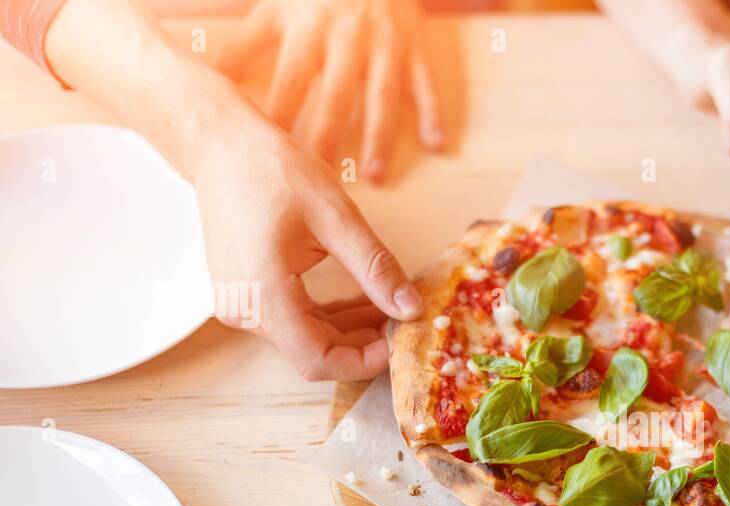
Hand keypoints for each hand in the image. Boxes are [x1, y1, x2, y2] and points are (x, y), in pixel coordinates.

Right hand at [193, 116, 423, 379]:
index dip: (363, 361)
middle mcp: (245, 311)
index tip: (399, 340)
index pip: (317, 359)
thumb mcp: (336, 218)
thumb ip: (375, 269)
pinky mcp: (245, 293)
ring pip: (305, 337)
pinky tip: (363, 297)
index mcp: (262, 296)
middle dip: (363, 342)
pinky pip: (293, 318)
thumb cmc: (272, 170)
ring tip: (390, 305)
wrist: (219, 144)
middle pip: (313, 351)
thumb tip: (412, 310)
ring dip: (349, 328)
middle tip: (404, 318)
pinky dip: (329, 314)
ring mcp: (241, 304)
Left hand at [216, 0, 441, 181]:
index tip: (268, 154)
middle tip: (318, 179)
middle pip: (336, 96)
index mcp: (308, 26)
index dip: (280, 116)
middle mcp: (347, 37)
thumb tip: (208, 79)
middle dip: (327, 138)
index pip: (290, 80)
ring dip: (380, 138)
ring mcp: (384, 43)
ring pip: (382, 96)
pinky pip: (424, 84)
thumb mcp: (276, 6)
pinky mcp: (414, 45)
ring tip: (375, 177)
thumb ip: (245, 45)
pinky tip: (436, 146)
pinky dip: (432, 114)